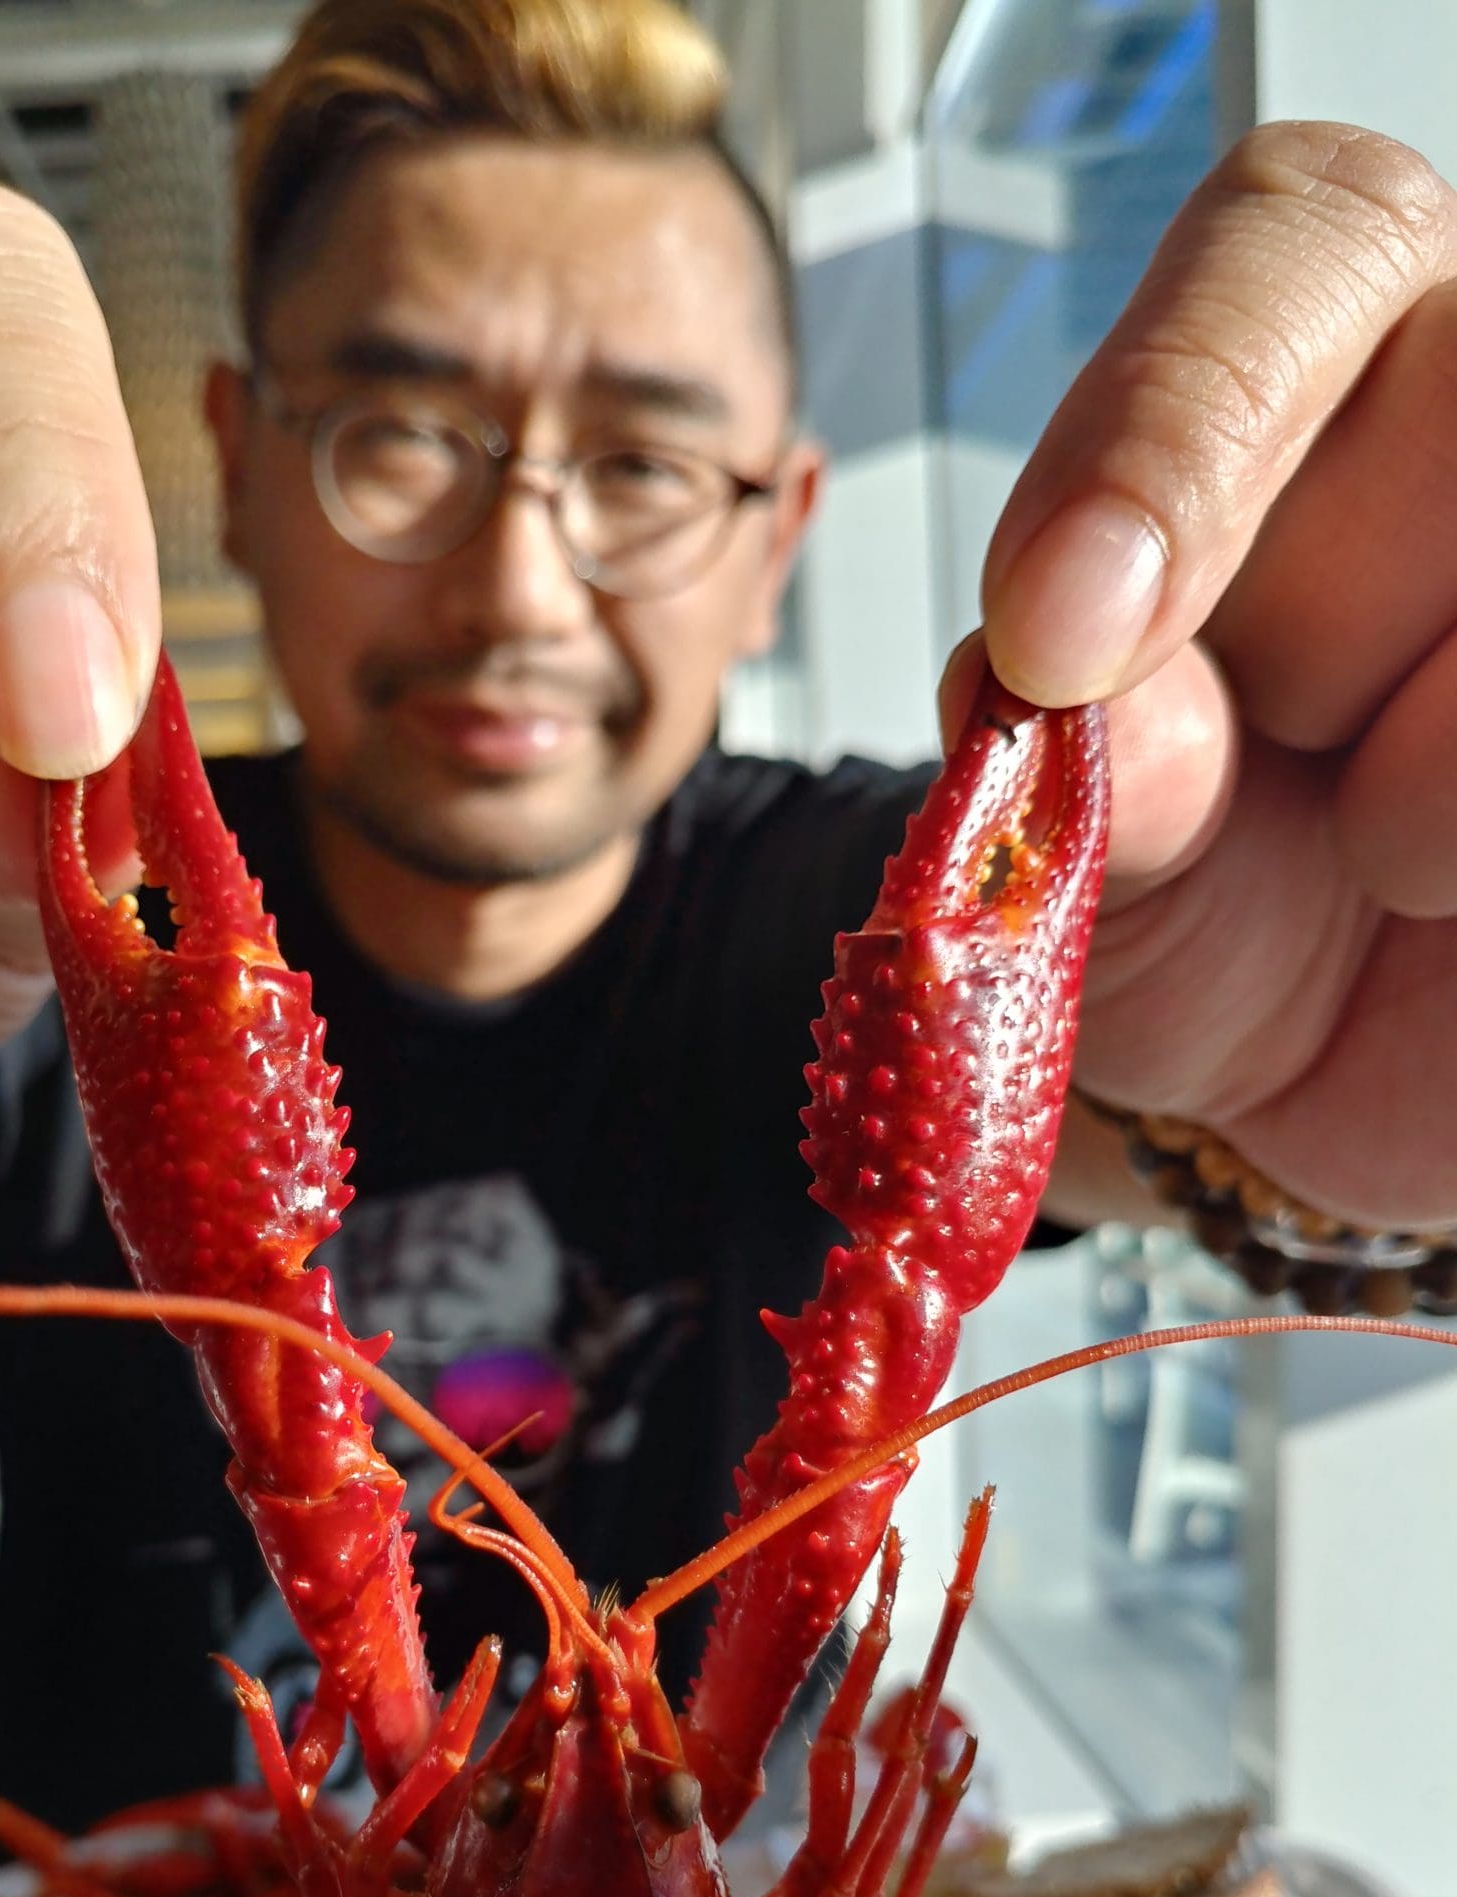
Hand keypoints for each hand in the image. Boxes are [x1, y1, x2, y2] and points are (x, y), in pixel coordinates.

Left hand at [978, 122, 1456, 1229]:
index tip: (1055, 635)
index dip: (1174, 421)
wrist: (1313, 1080)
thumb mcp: (1091, 864)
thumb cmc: (1207, 917)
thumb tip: (1066, 694)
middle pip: (1446, 390)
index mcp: (1325, 378)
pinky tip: (1444, 898)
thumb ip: (1074, 763)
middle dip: (1311, 627)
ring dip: (1422, 779)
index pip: (1300, 238)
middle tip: (1275, 757)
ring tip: (1377, 857)